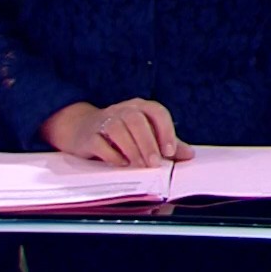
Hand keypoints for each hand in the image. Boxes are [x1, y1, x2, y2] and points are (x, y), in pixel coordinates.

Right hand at [41, 99, 194, 167]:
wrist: (81, 128)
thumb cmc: (121, 132)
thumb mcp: (145, 134)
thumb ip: (166, 143)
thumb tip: (189, 154)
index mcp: (140, 106)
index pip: (157, 112)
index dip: (165, 131)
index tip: (170, 152)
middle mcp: (122, 109)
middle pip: (136, 120)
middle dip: (148, 143)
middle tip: (154, 163)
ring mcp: (103, 120)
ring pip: (118, 129)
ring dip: (131, 149)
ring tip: (139, 165)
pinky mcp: (89, 135)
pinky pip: (99, 142)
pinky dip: (111, 154)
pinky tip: (121, 164)